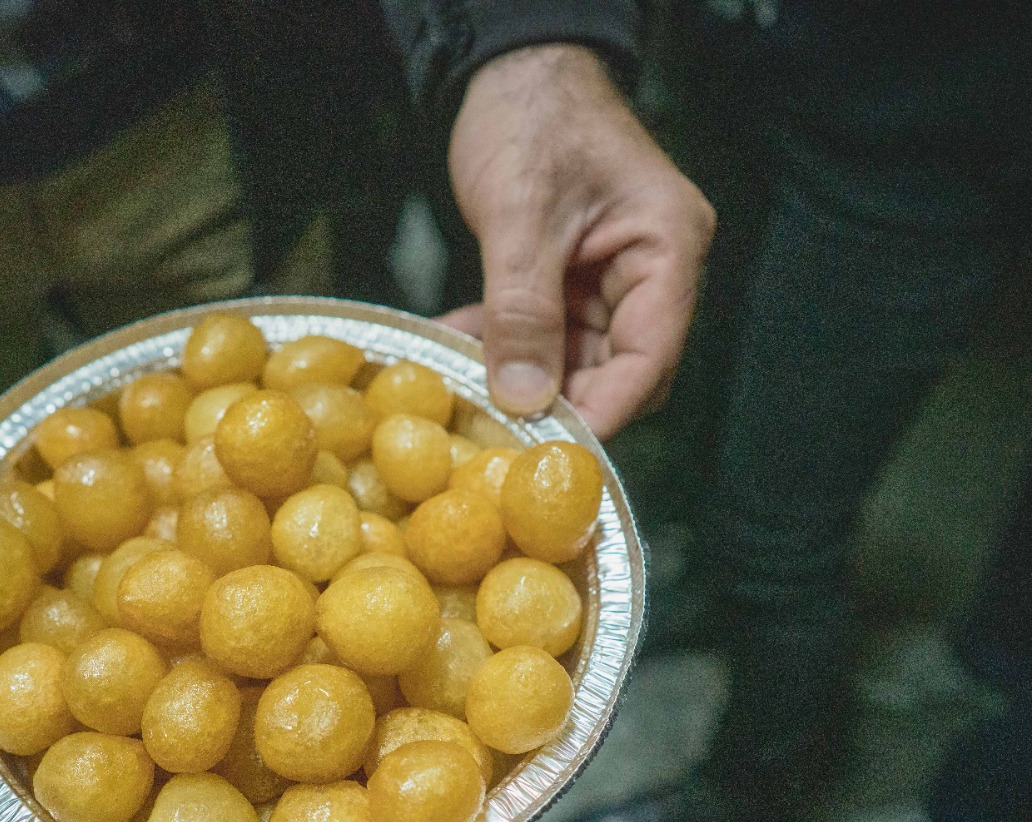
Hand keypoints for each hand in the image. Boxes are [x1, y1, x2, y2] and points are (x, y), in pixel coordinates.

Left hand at [442, 45, 714, 438]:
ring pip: (574, 358)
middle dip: (560, 402)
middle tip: (500, 440)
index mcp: (668, 248)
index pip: (651, 355)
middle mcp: (650, 269)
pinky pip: (541, 331)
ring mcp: (609, 276)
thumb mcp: (520, 218)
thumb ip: (522, 311)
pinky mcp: (568, 277)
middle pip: (617, 368)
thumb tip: (523, 399)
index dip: (606, 409)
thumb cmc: (530, 120)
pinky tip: (453, 358)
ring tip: (466, 399)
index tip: (556, 451)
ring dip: (520, 378)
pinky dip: (500, 346)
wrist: (508, 69)